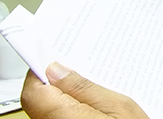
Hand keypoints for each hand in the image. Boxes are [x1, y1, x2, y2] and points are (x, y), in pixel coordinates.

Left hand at [21, 63, 149, 118]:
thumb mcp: (119, 107)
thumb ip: (86, 88)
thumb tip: (58, 71)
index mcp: (62, 118)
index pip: (34, 91)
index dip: (41, 72)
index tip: (53, 59)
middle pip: (41, 103)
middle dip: (57, 86)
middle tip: (81, 72)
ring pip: (51, 113)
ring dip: (67, 101)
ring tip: (95, 92)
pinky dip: (73, 113)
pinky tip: (94, 110)